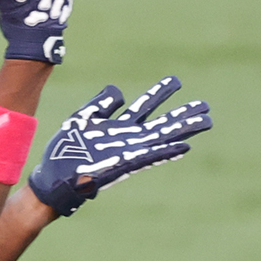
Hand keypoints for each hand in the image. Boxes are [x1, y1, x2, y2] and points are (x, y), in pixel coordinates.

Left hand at [28, 77, 210, 215]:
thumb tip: (120, 93)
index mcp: (118, 127)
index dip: (159, 93)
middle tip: (204, 105)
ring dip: (183, 130)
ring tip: (205, 121)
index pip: (144, 106)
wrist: (55, 180)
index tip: (175, 81)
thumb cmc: (66, 152)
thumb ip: (101, 105)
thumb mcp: (82, 120)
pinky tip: (184, 146)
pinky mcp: (125, 165)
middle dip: (182, 114)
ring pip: (162, 138)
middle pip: (161, 122)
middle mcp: (128, 139)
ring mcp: (129, 152)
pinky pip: (150, 157)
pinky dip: (167, 152)